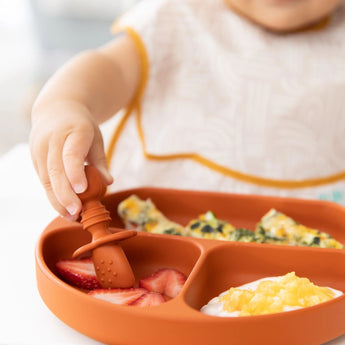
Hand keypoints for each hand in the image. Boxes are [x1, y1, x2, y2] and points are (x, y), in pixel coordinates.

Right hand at [30, 100, 112, 220]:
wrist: (56, 109)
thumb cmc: (81, 127)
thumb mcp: (96, 138)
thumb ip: (101, 161)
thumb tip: (108, 182)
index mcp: (73, 130)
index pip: (71, 154)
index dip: (75, 173)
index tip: (82, 190)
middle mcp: (53, 139)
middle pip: (55, 170)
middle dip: (65, 194)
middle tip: (77, 213)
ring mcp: (40, 148)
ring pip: (46, 178)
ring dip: (58, 200)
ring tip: (72, 217)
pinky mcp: (35, 158)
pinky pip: (43, 180)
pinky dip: (53, 196)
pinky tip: (64, 209)